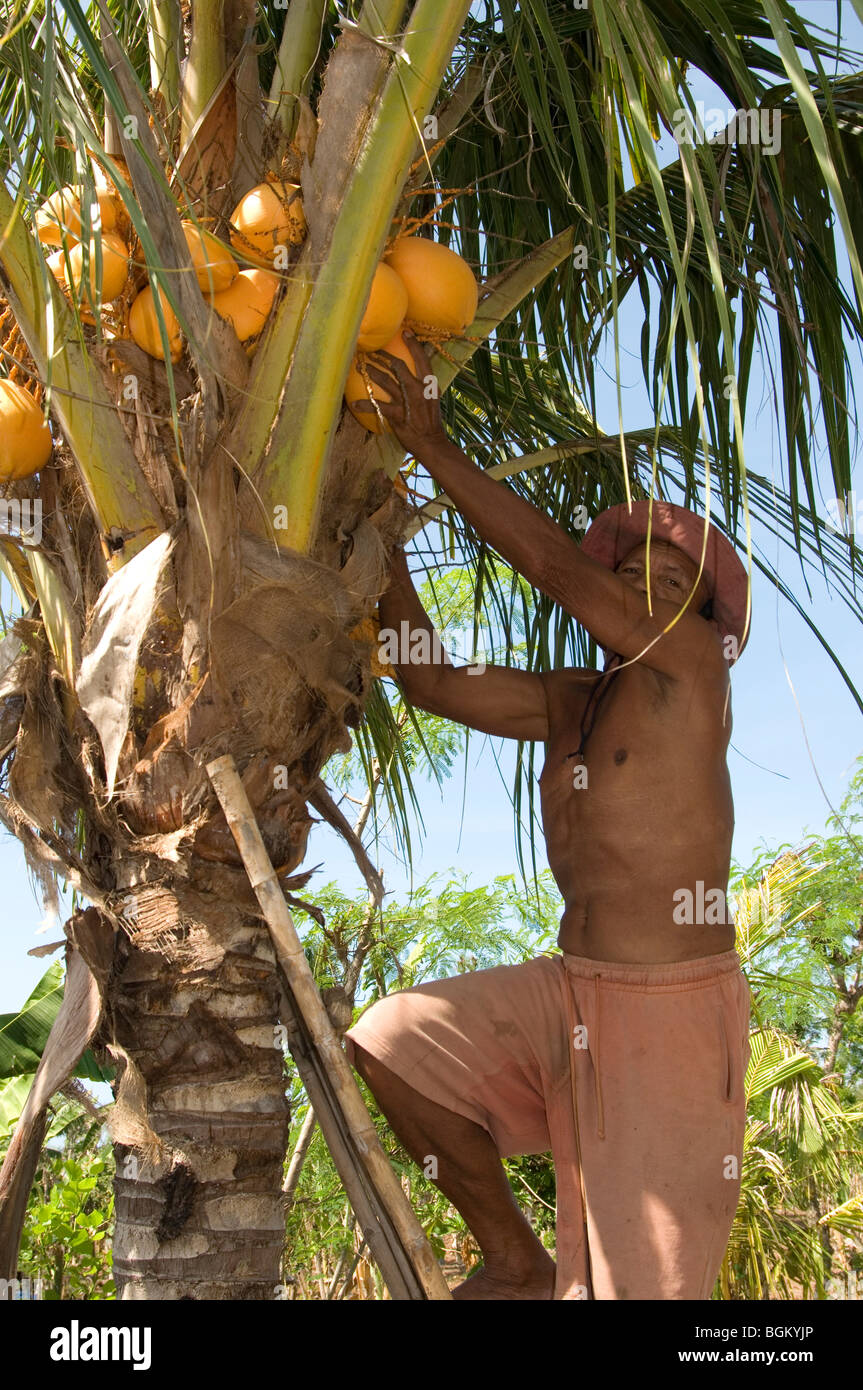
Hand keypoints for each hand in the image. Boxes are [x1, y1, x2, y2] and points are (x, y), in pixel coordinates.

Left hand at [350, 330, 446, 453]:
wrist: (431, 442)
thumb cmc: (430, 420)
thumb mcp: (432, 399)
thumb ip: (424, 384)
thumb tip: (415, 372)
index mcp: (429, 384)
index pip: (422, 359)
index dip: (413, 344)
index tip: (404, 332)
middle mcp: (418, 389)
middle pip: (398, 366)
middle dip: (382, 356)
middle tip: (371, 350)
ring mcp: (407, 401)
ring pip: (385, 381)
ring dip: (371, 372)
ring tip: (360, 366)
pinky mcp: (397, 414)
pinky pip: (377, 406)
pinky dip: (364, 405)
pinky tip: (353, 404)